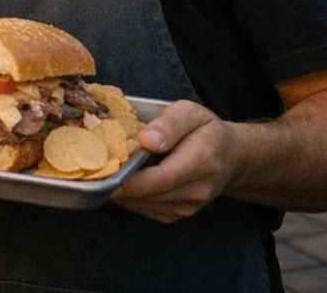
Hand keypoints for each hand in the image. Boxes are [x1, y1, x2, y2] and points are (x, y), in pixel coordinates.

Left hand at [111, 100, 237, 222]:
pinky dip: (131, 194)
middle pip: (148, 194)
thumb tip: (145, 139)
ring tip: (110, 166)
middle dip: (118, 181)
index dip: (130, 179)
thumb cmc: (206, 131)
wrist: (231, 158)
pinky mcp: (177, 214)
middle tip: (95, 164)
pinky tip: (127, 177)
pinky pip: (145, 208)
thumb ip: (169, 124)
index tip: (104, 171)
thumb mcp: (191, 113)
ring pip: (143, 203)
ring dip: (122, 188)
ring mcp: (188, 207)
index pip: (161, 178)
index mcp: (201, 162)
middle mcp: (197, 191)